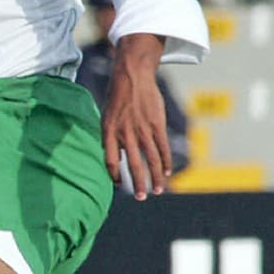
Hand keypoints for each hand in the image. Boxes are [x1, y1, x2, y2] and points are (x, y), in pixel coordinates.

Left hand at [102, 33, 170, 199]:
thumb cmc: (117, 98)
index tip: (119, 185)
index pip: (109, 161)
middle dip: (138, 183)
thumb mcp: (106, 117)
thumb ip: (110, 138)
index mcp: (108, 132)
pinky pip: (162, 147)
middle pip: (132, 164)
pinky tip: (167, 172)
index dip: (114, 175)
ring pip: (151, 159)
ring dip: (155, 177)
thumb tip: (117, 158)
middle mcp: (125, 133)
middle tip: (141, 197)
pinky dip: (165, 161)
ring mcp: (142, 129)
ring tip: (157, 190)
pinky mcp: (157, 124)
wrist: (132, 76)